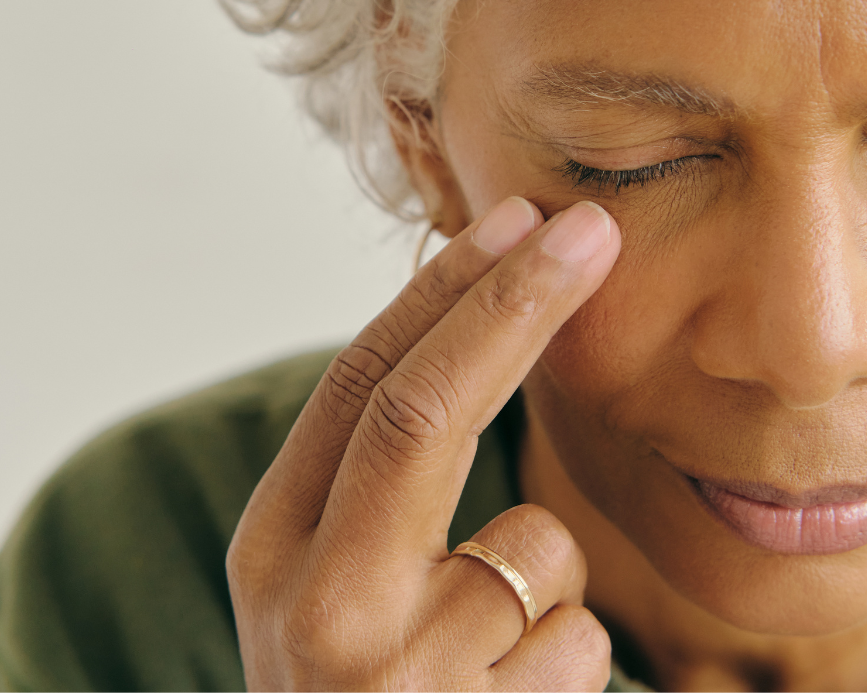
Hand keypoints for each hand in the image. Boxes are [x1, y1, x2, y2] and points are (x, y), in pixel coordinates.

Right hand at [227, 196, 621, 690]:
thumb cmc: (367, 684)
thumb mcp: (340, 578)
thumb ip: (391, 475)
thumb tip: (481, 319)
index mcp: (274, 548)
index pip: (361, 387)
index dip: (448, 293)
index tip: (523, 219)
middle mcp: (315, 610)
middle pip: (423, 416)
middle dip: (514, 306)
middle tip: (591, 228)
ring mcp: (398, 681)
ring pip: (535, 550)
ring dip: (542, 583)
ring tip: (485, 654)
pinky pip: (577, 640)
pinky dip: (563, 659)